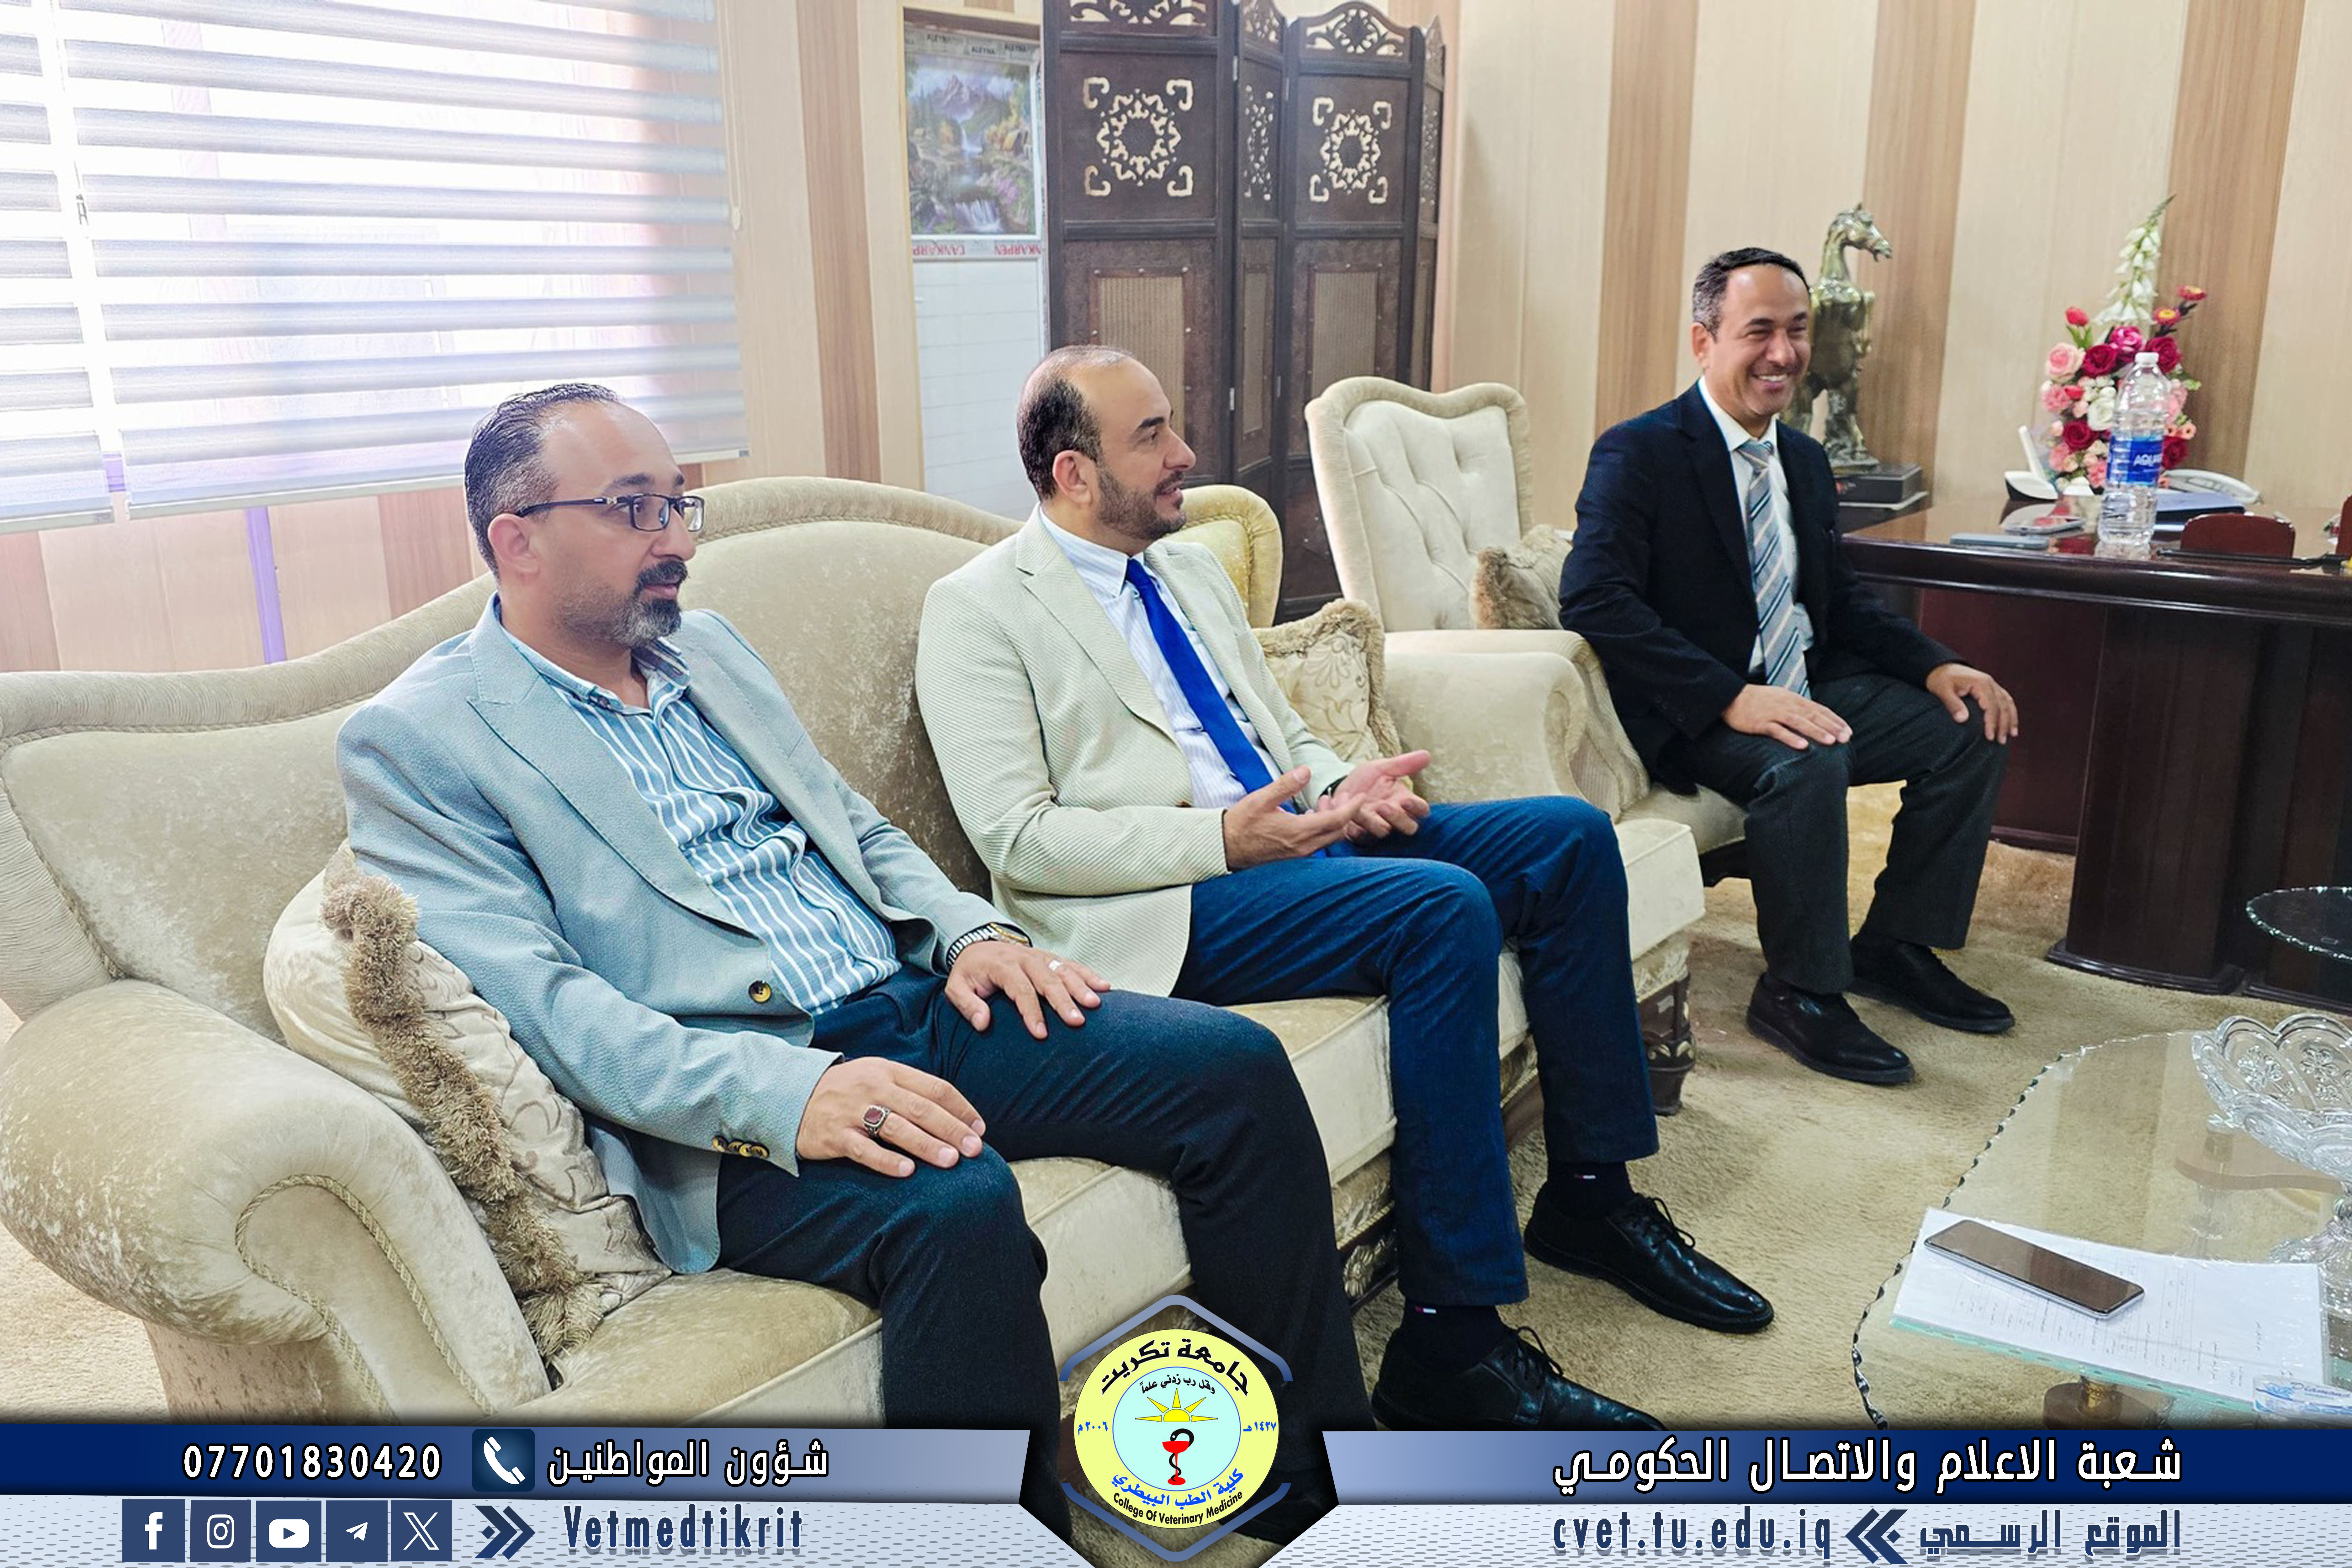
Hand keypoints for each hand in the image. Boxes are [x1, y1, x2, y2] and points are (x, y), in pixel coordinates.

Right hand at [796, 1056, 985, 1176]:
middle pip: (921, 1108)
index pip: (934, 1087)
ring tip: (951, 1160)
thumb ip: (910, 1090)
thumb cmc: (846, 1090)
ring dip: (927, 1144)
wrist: (790, 1095)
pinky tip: (908, 1171)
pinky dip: (886, 1160)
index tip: (980, 1128)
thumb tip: (952, 1114)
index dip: (961, 1107)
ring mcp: (852, 1111)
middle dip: (952, 1129)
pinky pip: (864, 1149)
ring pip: (896, 1128)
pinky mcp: (834, 1135)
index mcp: (888, 1071)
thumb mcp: (877, 1077)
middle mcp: (873, 1087)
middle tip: (975, 1149)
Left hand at [946, 940, 1110, 1039]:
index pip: (1020, 989)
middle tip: (1077, 1021)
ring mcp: (1040, 956)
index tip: (1041, 1034)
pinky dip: (1088, 975)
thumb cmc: (969, 973)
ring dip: (1081, 987)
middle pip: (1047, 979)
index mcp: (1002, 966)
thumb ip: (967, 1004)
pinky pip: (1071, 964)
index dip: (1031, 1011)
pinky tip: (1104, 987)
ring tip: (1095, 1004)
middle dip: (1063, 1001)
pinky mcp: (1050, 957)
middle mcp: (1024, 958)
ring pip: (1063, 970)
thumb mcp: (956, 987)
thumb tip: (983, 1023)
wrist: (977, 945)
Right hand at [1221, 766, 1369, 868]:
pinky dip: (1322, 828)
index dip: (1352, 808)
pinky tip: (1312, 815)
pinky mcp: (1294, 856)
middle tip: (1344, 795)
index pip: (1337, 820)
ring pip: (1329, 838)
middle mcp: (1303, 847)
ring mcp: (1299, 854)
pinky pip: (1318, 843)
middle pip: (1338, 832)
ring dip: (1334, 820)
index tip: (1361, 796)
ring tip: (1325, 801)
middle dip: (1346, 813)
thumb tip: (1306, 770)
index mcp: (1299, 832)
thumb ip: (1286, 785)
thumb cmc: (1241, 823)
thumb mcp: (1261, 799)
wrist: (1225, 848)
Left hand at [1315, 749, 1431, 842]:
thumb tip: (1427, 755)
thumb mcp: (1382, 768)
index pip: (1421, 810)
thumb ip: (1403, 764)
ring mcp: (1377, 827)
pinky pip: (1360, 836)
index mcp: (1404, 801)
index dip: (1418, 808)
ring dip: (1372, 820)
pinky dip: (1353, 825)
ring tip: (1359, 806)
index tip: (1407, 800)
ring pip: (1383, 832)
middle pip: (1409, 828)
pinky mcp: (1359, 834)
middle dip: (1398, 819)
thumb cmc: (1365, 779)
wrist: (1339, 787)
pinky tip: (1347, 813)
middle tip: (1384, 806)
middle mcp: (1394, 817)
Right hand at [1722, 684, 1852, 749]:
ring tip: (1830, 742)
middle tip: (1845, 738)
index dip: (1834, 720)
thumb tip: (1814, 715)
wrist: (1731, 697)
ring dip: (1816, 732)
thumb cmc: (1757, 700)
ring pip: (1799, 722)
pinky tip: (1801, 746)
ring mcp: (1773, 713)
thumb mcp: (1781, 698)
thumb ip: (1797, 706)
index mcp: (1793, 699)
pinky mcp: (1760, 723)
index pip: (1819, 709)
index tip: (1848, 731)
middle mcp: (1786, 704)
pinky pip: (1777, 730)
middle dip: (1831, 727)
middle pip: (1812, 716)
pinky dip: (1790, 738)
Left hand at [1926, 662, 2019, 742]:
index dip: (1992, 722)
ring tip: (2012, 735)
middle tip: (2001, 741)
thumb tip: (1962, 719)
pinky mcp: (1991, 687)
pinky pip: (2005, 699)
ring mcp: (1992, 684)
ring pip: (2007, 702)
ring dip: (2011, 719)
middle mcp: (1990, 683)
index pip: (1991, 706)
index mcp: (1980, 683)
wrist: (1941, 667)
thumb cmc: (1940, 679)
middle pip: (2003, 706)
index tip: (1989, 737)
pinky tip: (2010, 722)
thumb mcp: (1942, 690)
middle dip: (2003, 724)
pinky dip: (2010, 711)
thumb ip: (1953, 704)